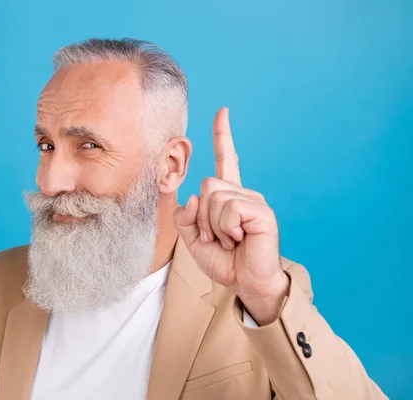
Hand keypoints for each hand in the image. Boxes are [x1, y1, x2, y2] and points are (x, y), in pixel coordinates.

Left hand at [173, 108, 288, 324]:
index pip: (225, 160)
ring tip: (228, 240)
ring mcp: (253, 201)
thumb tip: (193, 198)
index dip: (222, 136)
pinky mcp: (261, 212)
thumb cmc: (224, 261)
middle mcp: (242, 193)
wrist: (246, 283)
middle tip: (216, 237)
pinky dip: (225, 229)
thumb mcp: (192, 238)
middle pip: (206, 185)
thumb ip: (184, 217)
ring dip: (212, 226)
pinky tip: (238, 239)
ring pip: (214, 198)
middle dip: (201, 217)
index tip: (223, 112)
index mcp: (228, 196)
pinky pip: (228, 209)